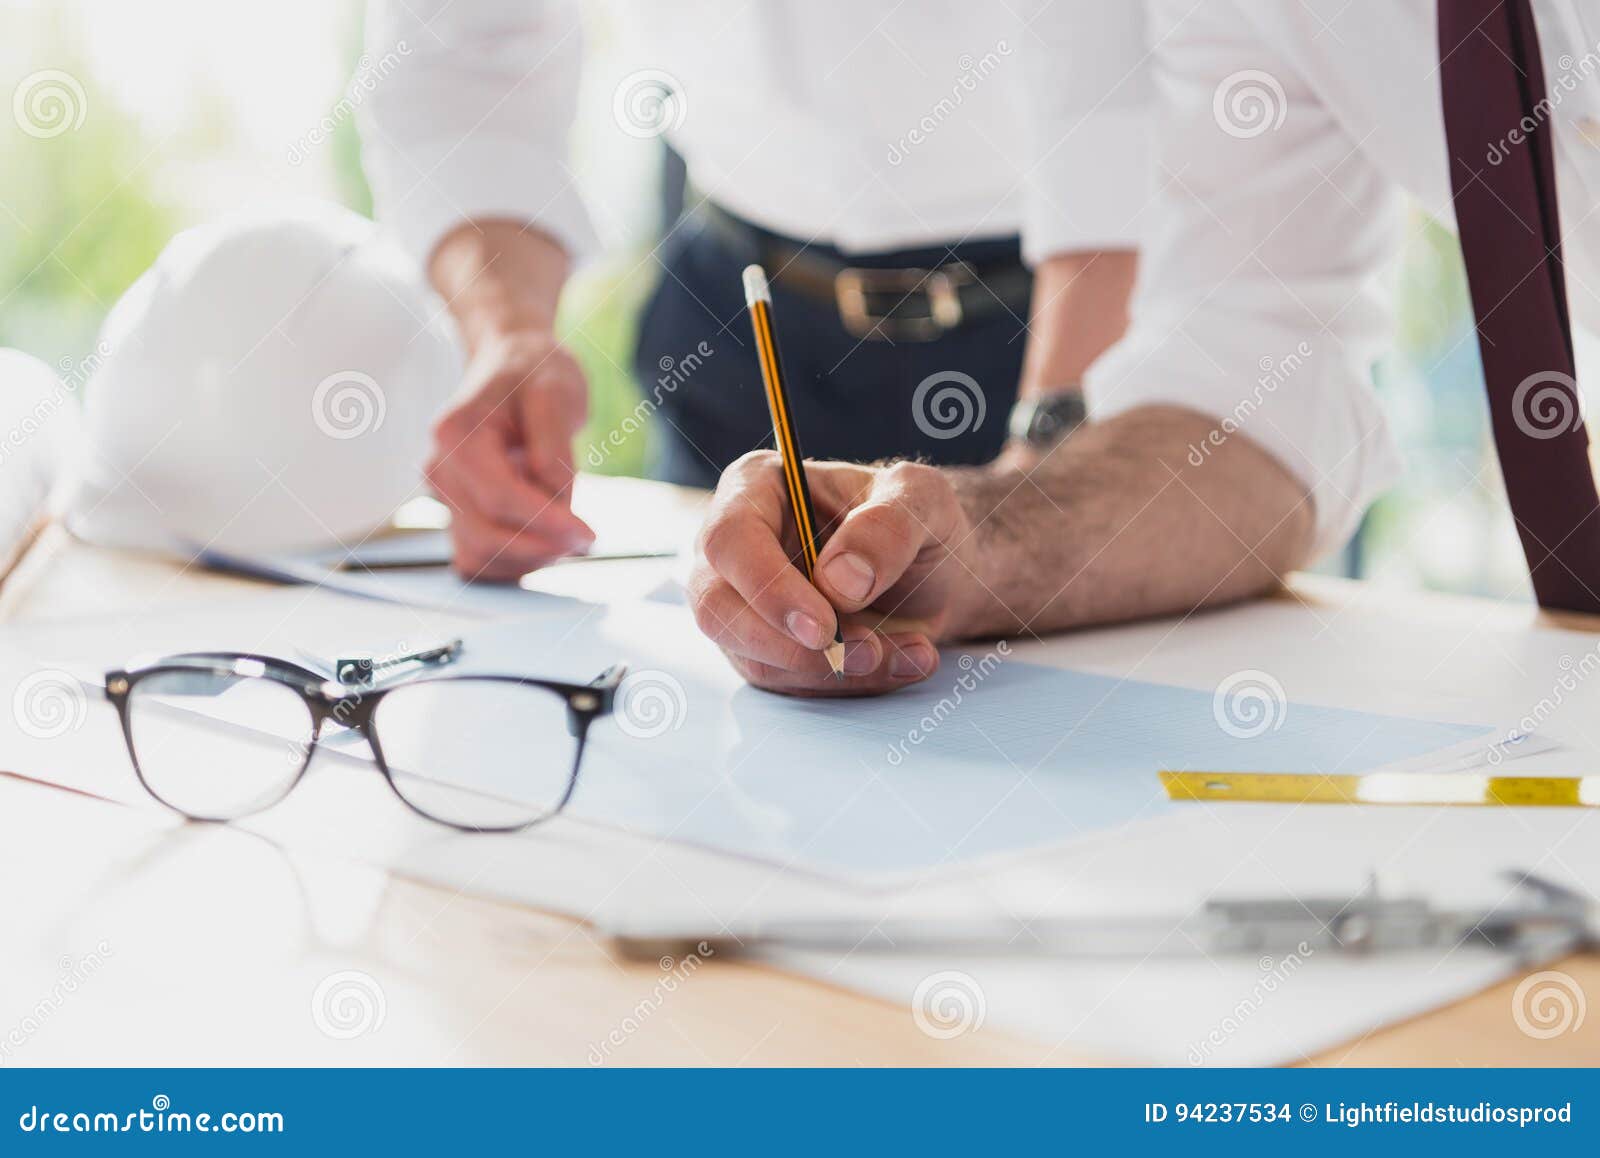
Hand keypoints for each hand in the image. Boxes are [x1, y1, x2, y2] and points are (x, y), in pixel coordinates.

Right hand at [425, 330, 595, 579]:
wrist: (512, 366)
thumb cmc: (536, 374)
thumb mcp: (557, 391)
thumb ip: (555, 444)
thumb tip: (555, 496)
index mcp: (456, 433)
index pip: (498, 496)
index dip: (546, 523)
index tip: (588, 535)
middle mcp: (439, 467)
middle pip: (486, 535)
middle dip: (542, 547)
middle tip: (587, 538)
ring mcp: (442, 495)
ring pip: (480, 556)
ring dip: (530, 558)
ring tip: (568, 529)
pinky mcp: (455, 515)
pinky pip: (478, 560)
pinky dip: (514, 562)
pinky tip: (546, 539)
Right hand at [689, 452, 979, 695]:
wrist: (940, 571)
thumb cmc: (918, 520)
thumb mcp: (923, 500)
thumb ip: (888, 527)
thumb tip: (839, 580)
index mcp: (757, 488)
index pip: (730, 540)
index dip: (768, 587)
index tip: (823, 626)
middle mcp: (737, 547)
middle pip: (718, 608)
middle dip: (791, 646)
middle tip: (865, 654)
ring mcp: (744, 603)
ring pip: (755, 657)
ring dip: (832, 670)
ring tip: (904, 651)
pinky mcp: (765, 649)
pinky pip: (789, 682)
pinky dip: (847, 682)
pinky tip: (900, 660)